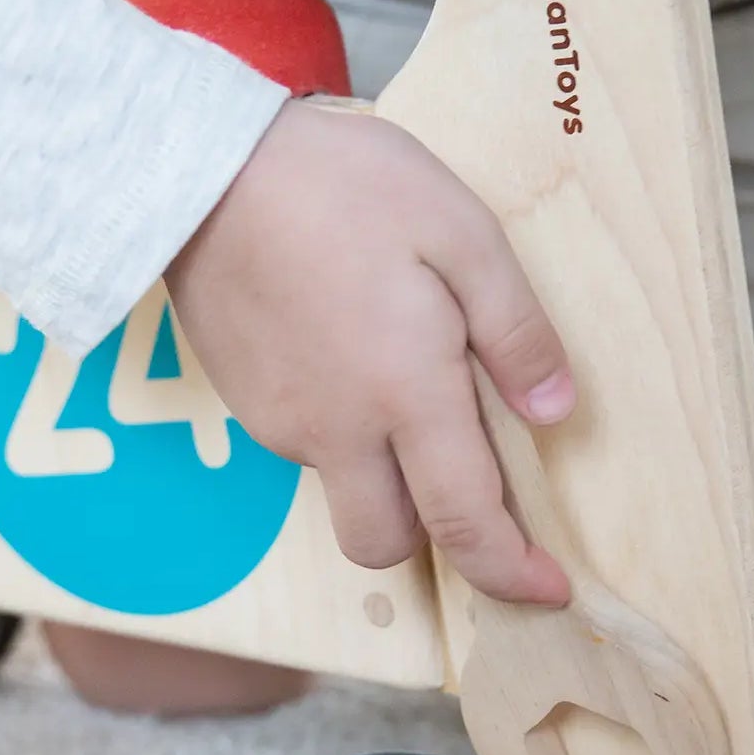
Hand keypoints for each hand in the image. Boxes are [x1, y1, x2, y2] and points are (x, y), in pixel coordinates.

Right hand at [166, 99, 574, 605]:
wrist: (197, 164)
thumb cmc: (342, 187)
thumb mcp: (462, 234)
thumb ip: (516, 331)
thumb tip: (556, 412)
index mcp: (405, 395)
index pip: (463, 523)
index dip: (511, 572)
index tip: (548, 589)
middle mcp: (338, 432)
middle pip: (387, 545)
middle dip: (440, 541)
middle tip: (480, 490)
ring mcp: (281, 423)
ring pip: (346, 497)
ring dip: (391, 483)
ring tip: (418, 398)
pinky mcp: (245, 401)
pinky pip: (310, 450)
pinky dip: (348, 437)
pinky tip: (361, 361)